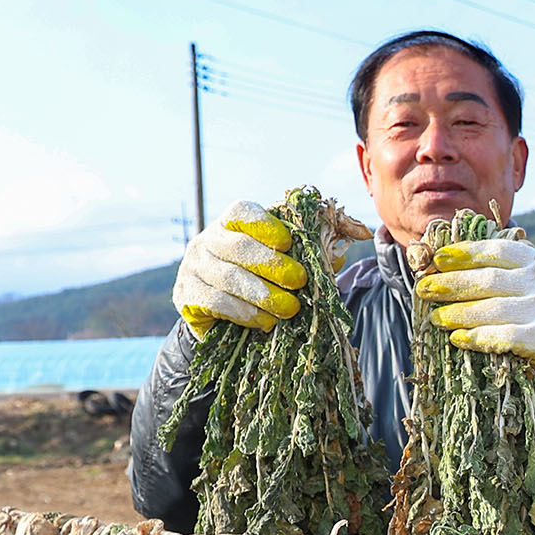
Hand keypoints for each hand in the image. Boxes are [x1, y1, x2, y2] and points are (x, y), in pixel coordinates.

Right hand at [173, 200, 307, 331]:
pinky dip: (244, 312)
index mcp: (230, 224)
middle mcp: (206, 240)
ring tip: (289, 308)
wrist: (220, 320)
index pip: (242, 213)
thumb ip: (311, 252)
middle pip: (238, 247)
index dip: (265, 225)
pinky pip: (216, 302)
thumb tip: (348, 246)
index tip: (288, 243)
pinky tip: (265, 321)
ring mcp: (193, 268)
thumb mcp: (285, 263)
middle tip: (299, 280)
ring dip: (262, 294)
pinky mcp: (186, 296)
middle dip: (272, 264)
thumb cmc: (260, 282)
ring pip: (228, 277)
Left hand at [413, 236, 534, 384]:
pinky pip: (503, 336)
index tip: (438, 259)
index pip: (497, 251)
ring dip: (458, 313)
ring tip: (435, 317)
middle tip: (424, 289)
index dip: (464, 253)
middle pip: (489, 280)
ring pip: (492, 308)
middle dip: (452, 283)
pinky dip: (477, 337)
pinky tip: (458, 338)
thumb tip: (450, 266)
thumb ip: (507, 271)